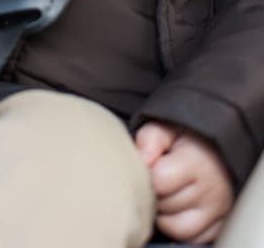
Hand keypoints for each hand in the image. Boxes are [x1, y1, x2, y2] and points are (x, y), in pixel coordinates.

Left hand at [135, 120, 233, 243]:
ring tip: (165, 195)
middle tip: (156, 180)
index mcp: (197, 163)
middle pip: (165, 206)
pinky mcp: (221, 225)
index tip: (149, 167)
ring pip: (178, 229)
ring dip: (165, 215)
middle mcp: (211, 190)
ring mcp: (218, 211)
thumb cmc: (189, 138)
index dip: (147, 175)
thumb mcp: (168, 128)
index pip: (159, 181)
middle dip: (155, 194)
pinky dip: (180, 227)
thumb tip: (143, 158)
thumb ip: (151, 138)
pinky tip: (177, 208)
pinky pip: (193, 238)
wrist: (219, 147)